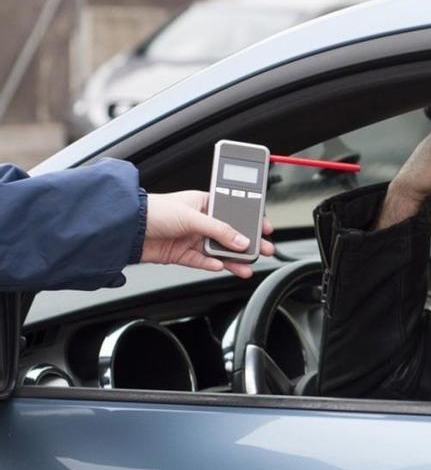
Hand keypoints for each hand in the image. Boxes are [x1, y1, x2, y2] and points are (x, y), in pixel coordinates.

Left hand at [141, 190, 274, 277]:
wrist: (126, 229)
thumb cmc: (153, 210)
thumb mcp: (192, 216)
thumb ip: (219, 230)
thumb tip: (241, 240)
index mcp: (204, 203)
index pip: (234, 212)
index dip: (251, 220)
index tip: (266, 228)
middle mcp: (199, 220)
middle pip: (229, 234)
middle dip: (247, 243)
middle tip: (264, 250)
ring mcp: (190, 238)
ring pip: (218, 251)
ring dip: (232, 259)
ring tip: (246, 267)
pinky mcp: (181, 254)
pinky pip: (202, 261)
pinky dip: (212, 265)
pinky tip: (221, 267)